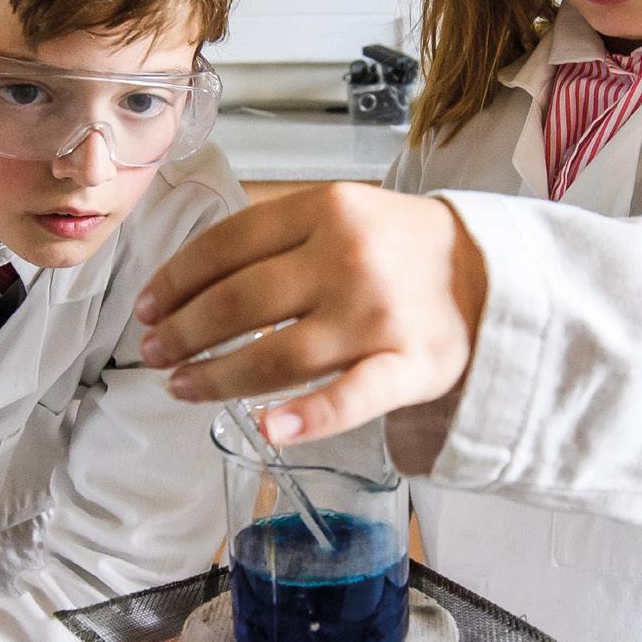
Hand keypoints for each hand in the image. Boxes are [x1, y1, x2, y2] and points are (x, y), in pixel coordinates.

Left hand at [135, 184, 487, 447]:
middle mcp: (348, 258)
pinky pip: (351, 398)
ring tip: (183, 387)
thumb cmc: (405, 249)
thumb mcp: (346, 213)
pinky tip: (266, 431)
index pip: (226, 245)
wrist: (495, 276)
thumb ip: (279, 234)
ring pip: (277, 356)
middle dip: (183, 333)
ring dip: (217, 377)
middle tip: (153, 354)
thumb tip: (189, 278)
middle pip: (239, 303)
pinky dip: (307, 418)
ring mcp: (379, 315)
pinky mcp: (411, 366)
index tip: (146, 307)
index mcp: (327, 210)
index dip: (175, 280)